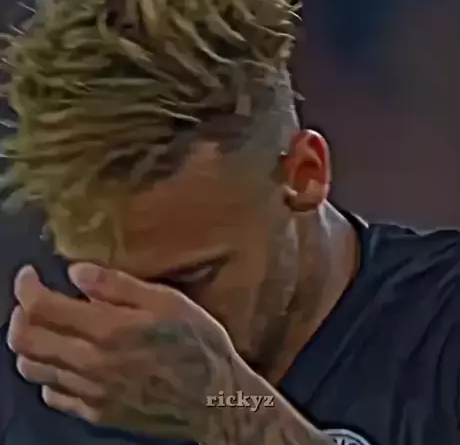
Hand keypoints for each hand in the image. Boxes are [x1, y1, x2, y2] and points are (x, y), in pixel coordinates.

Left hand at [7, 263, 241, 440]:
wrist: (214, 399)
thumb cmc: (197, 342)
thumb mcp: (167, 301)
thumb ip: (118, 286)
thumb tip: (76, 272)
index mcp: (108, 329)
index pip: (42, 307)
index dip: (27, 287)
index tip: (29, 274)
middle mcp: (91, 363)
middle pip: (26, 340)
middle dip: (19, 313)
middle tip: (32, 299)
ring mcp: (91, 392)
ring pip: (33, 368)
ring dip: (27, 343)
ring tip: (44, 327)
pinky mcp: (97, 413)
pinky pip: (53, 394)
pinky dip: (47, 373)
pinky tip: (65, 361)